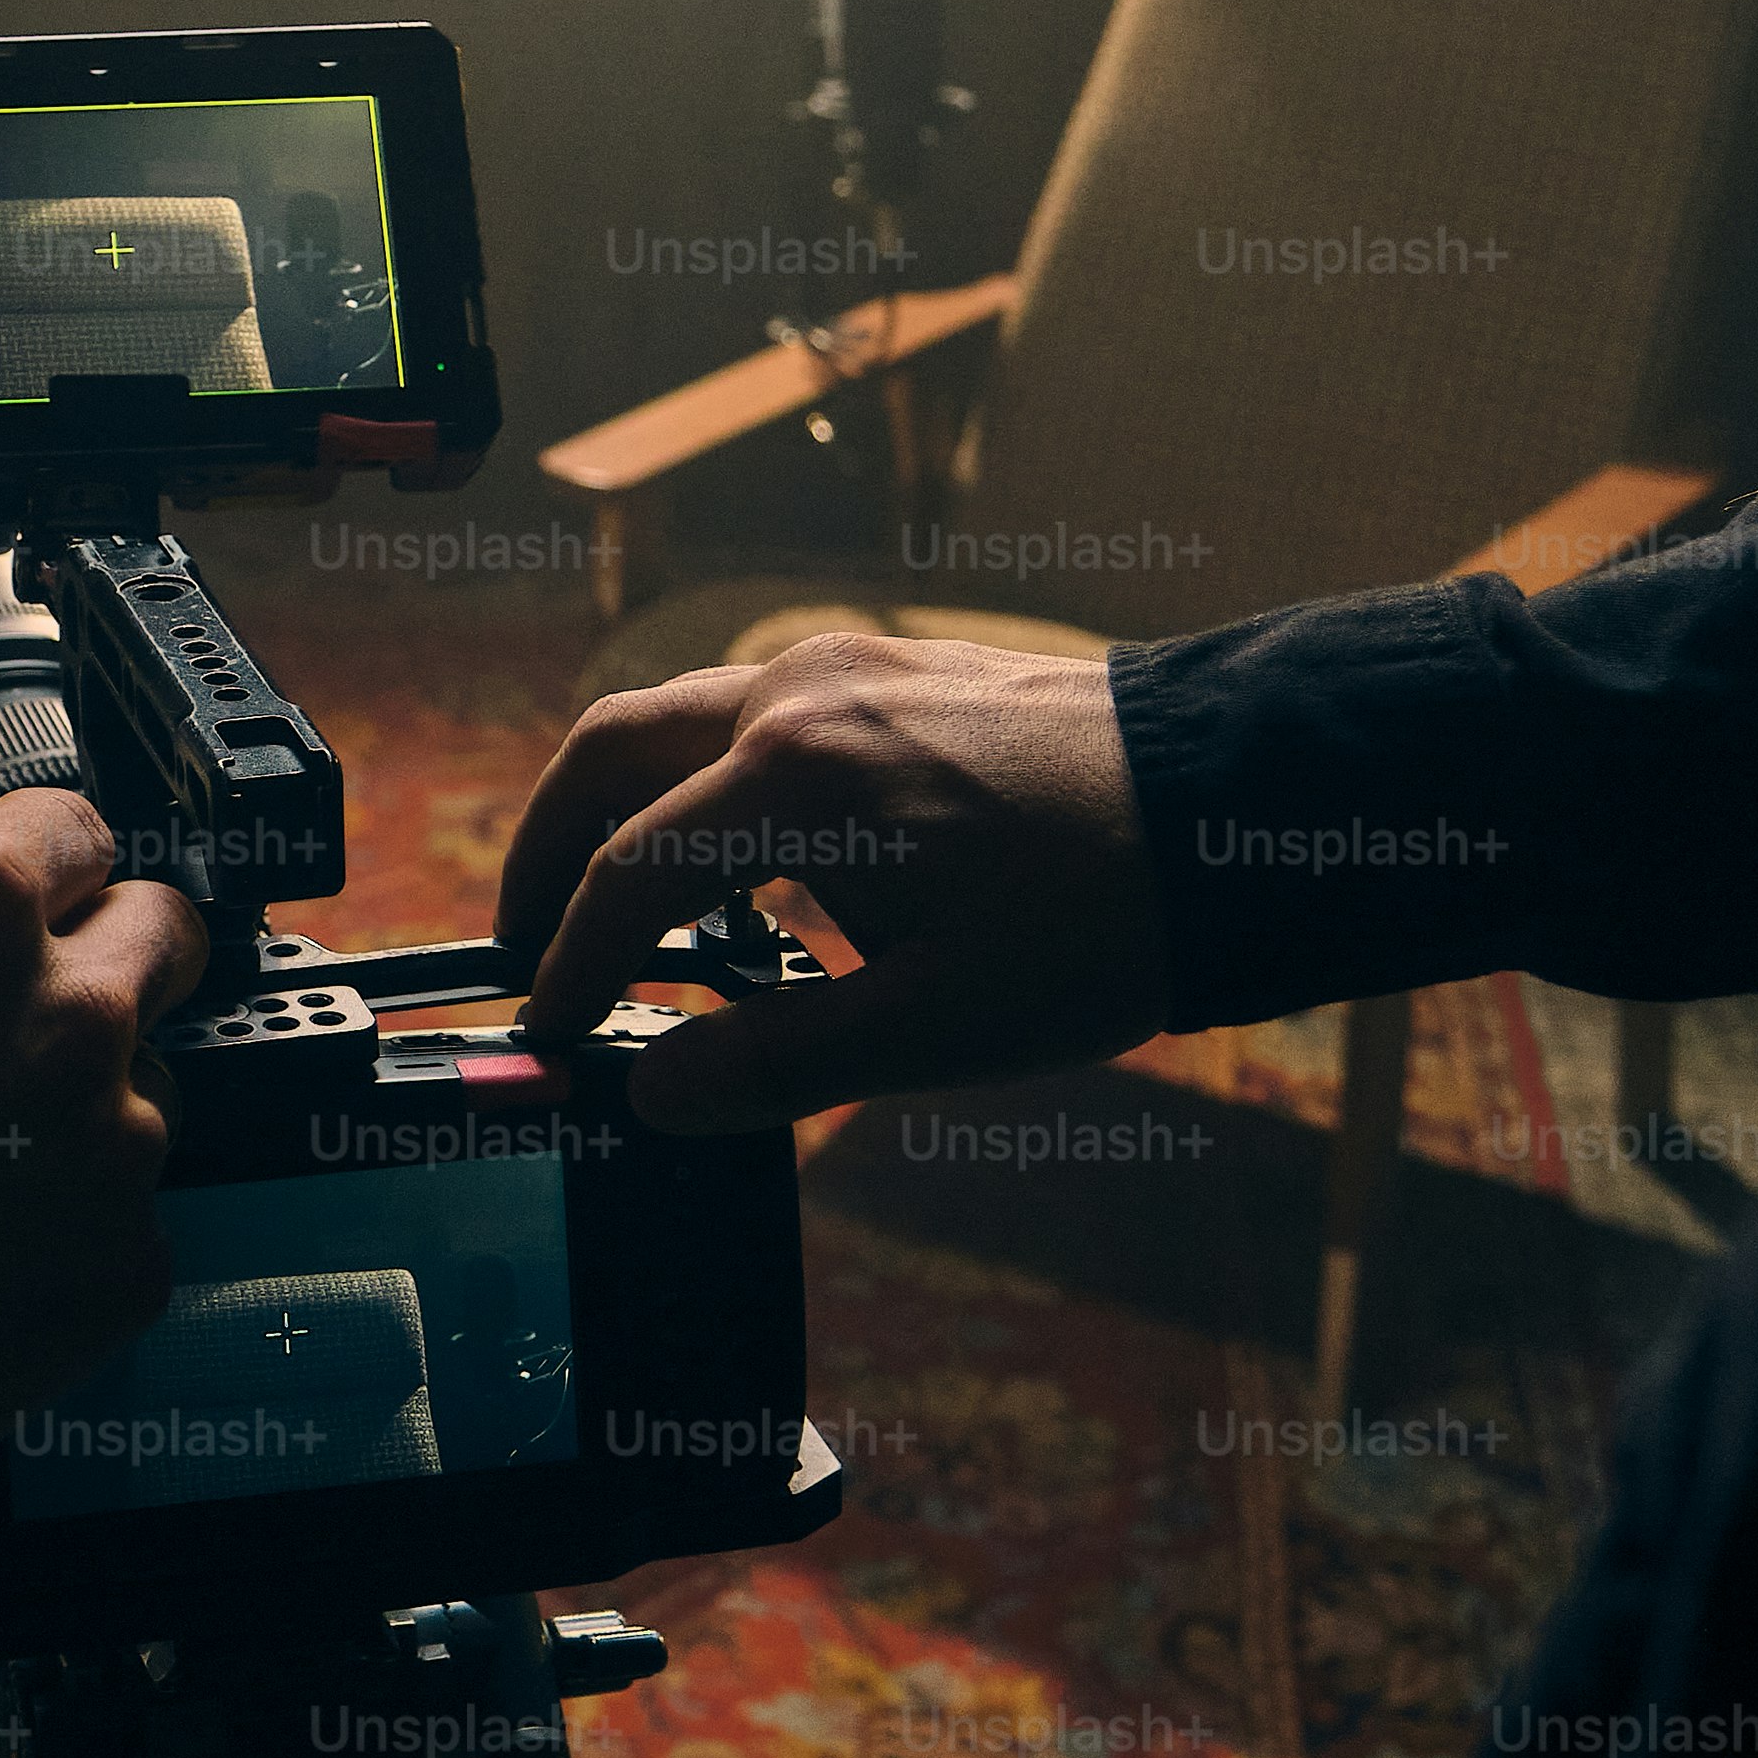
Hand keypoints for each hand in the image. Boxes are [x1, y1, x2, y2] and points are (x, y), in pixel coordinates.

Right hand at [0, 791, 201, 1433]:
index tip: (22, 900)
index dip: (36, 865)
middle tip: (28, 1015)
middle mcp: (69, 1009)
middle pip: (161, 934)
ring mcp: (114, 1140)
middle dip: (108, 957)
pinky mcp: (129, 1257)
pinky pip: (124, 1215)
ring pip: (148, 1085)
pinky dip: (69, 1226)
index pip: (74, 827)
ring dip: (84, 1104)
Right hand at [494, 634, 1174, 1130]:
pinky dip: (698, 780)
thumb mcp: (939, 1023)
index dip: (568, 964)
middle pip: (608, 754)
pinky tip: (739, 864)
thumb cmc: (1101, 920)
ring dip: (621, 808)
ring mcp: (846, 663)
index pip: (626, 876)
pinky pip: (748, 710)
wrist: (1233, 803)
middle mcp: (796, 695)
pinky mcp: (893, 665)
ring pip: (674, 719)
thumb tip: (654, 1094)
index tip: (546, 1031)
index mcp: (792, 780)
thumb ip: (778, 1063)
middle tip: (524, 944)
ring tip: (619, 910)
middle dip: (548, 851)